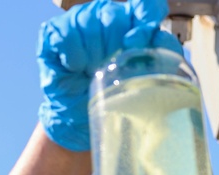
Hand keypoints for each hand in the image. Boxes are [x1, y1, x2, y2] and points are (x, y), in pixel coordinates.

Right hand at [37, 0, 183, 150]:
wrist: (82, 119)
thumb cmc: (117, 97)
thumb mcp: (147, 80)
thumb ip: (163, 58)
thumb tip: (161, 41)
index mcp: (133, 25)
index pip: (147, 4)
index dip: (145, 15)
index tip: (136, 41)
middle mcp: (107, 17)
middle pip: (114, 15)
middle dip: (113, 45)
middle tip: (111, 66)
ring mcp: (80, 22)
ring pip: (88, 22)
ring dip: (92, 53)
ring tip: (92, 71)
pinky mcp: (55, 32)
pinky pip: (66, 34)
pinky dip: (73, 55)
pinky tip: (77, 68)